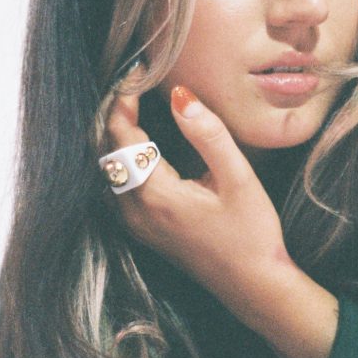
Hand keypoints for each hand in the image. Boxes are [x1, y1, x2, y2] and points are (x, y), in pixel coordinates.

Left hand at [101, 84, 292, 317]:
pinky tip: (137, 142)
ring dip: (113, 134)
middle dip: (114, 112)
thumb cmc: (252, 234)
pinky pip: (115, 185)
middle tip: (132, 82)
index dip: (123, 99)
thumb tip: (180, 96)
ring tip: (131, 103)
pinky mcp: (141, 230)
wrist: (252, 285)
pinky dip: (119, 157)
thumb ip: (208, 134)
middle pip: (105, 150)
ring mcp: (134, 224)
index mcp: (155, 195)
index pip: (121, 135)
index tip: (137, 72)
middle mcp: (135, 211)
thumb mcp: (238, 179)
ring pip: (106, 168)